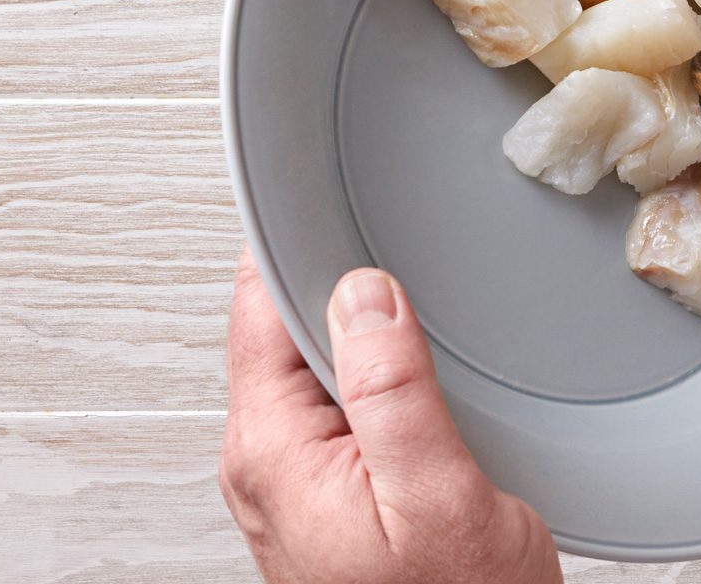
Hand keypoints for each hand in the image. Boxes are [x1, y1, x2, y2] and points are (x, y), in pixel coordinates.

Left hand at [220, 248, 562, 583]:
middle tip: (397, 246)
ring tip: (414, 302)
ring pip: (316, 367)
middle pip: (284, 332)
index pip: (262, 314)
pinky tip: (415, 368)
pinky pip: (338, 404)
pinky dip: (375, 375)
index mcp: (275, 455)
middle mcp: (268, 466)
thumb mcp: (438, 492)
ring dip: (363, 334)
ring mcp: (294, 481)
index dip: (302, 253)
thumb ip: (392, 391)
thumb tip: (364, 293)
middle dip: (338, 288)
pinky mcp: (328, 492)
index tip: (340, 207)